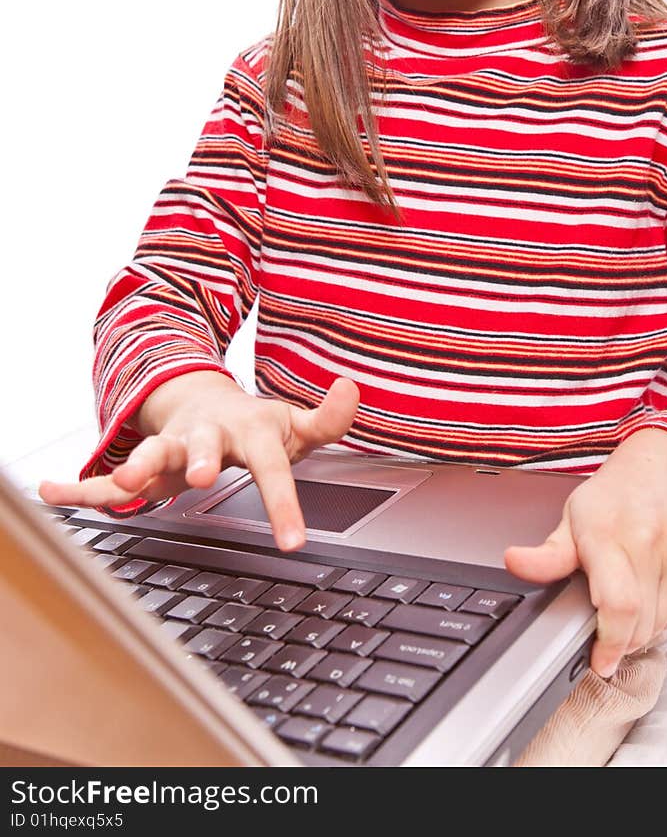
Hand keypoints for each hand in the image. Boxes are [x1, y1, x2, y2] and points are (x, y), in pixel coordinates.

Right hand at [38, 372, 360, 551]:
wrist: (203, 401)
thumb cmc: (255, 426)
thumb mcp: (296, 426)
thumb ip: (328, 418)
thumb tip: (352, 388)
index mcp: (249, 433)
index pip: (273, 469)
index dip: (283, 503)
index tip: (292, 541)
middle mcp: (208, 437)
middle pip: (203, 449)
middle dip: (200, 459)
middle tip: (199, 475)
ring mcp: (173, 446)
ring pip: (152, 455)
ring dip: (137, 466)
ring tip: (125, 482)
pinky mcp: (146, 460)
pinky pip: (107, 478)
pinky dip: (79, 486)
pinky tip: (51, 490)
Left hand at [503, 430, 666, 677]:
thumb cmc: (616, 495)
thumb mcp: (573, 518)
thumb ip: (547, 554)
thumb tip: (514, 562)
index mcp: (609, 535)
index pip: (618, 606)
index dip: (609, 643)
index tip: (598, 661)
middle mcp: (649, 545)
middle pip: (639, 625)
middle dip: (619, 641)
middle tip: (605, 631)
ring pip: (660, 625)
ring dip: (639, 632)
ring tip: (624, 606)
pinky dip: (661, 618)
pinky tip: (648, 595)